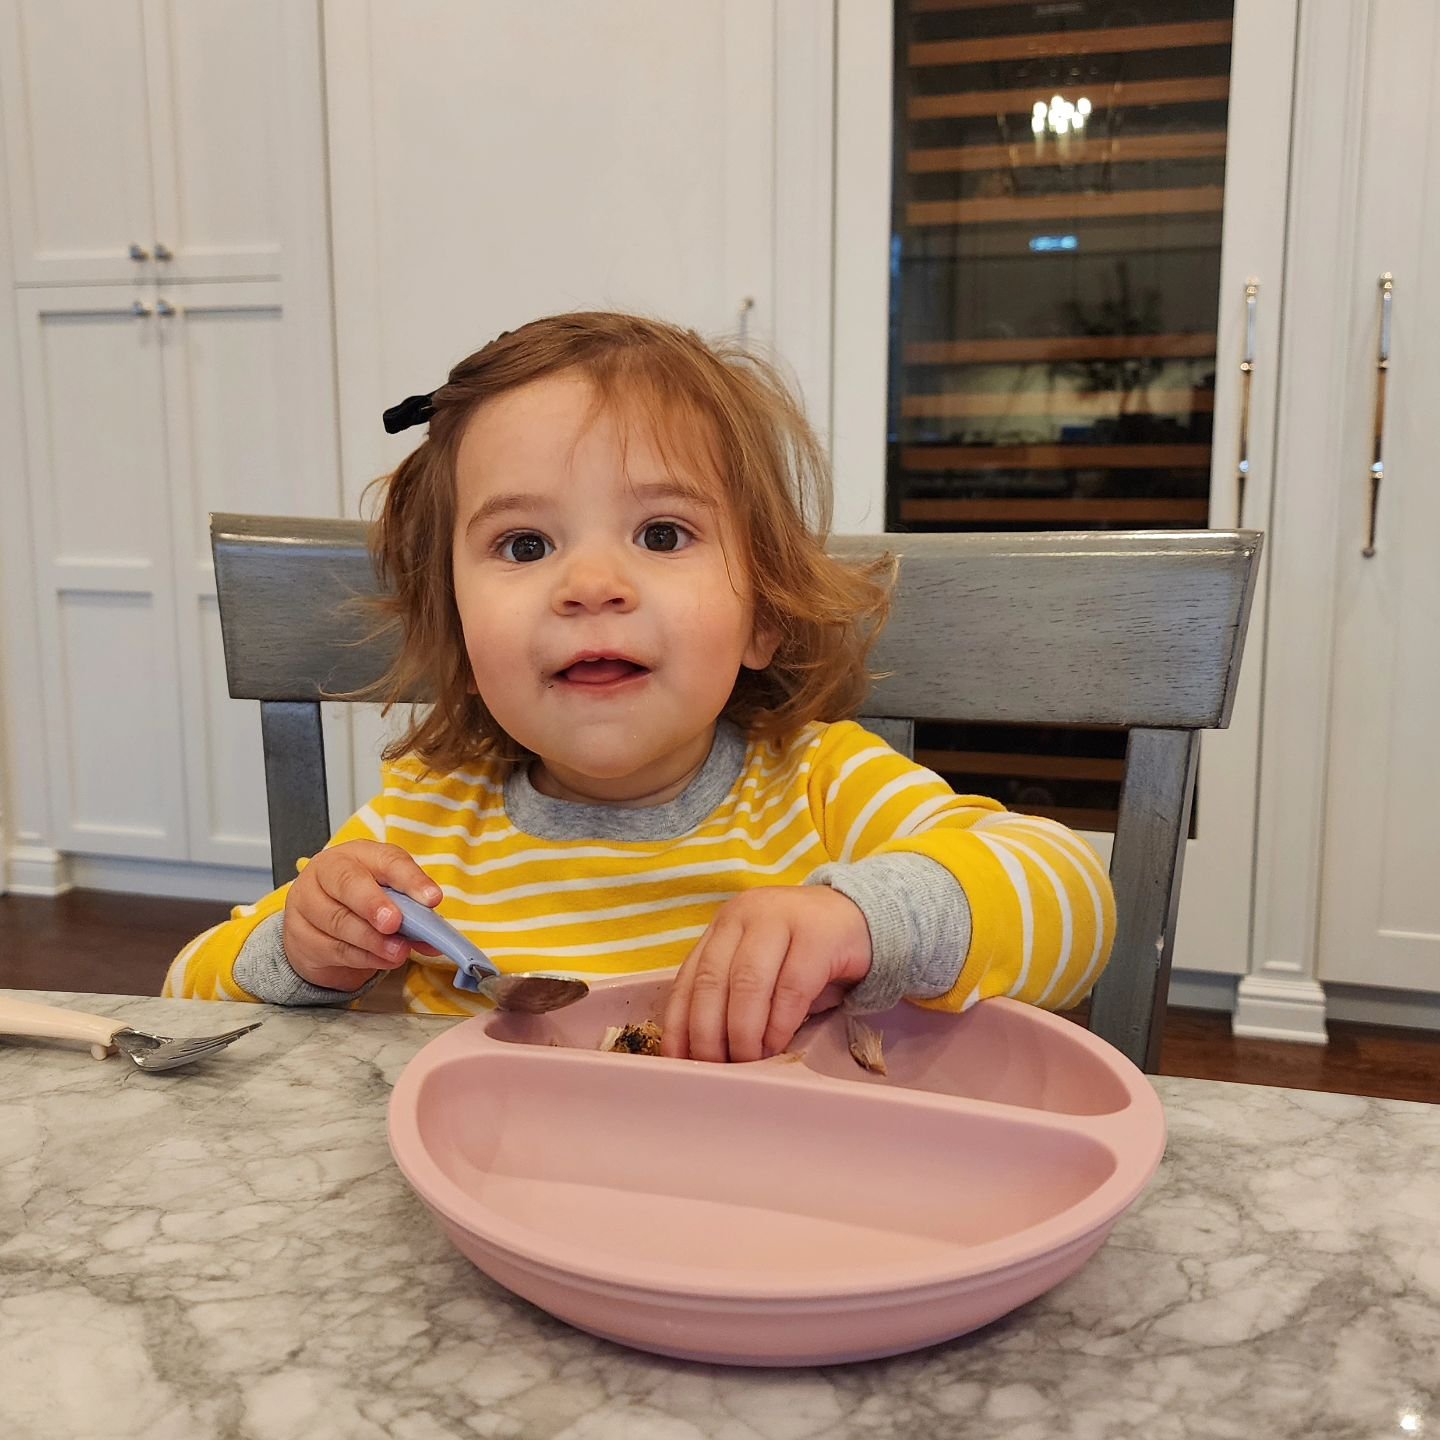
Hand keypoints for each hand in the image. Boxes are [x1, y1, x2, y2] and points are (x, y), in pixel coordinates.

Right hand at [282, 841, 442, 990]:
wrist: (318, 924)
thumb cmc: (360, 901)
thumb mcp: (389, 897)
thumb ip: (413, 913)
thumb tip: (434, 938)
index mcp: (358, 853)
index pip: (386, 859)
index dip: (410, 879)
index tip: (431, 898)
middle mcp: (327, 871)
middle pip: (348, 883)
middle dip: (374, 904)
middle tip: (395, 922)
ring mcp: (307, 902)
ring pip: (339, 921)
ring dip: (372, 940)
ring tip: (397, 951)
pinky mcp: (299, 935)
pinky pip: (332, 948)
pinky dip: (362, 958)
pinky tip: (381, 960)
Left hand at [661, 886, 872, 1062]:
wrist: (862, 918)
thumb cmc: (804, 953)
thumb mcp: (760, 965)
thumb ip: (731, 994)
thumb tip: (703, 1052)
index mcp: (725, 924)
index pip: (690, 976)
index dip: (679, 1023)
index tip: (678, 1060)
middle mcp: (745, 914)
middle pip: (713, 981)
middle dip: (708, 1033)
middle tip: (715, 1068)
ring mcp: (781, 919)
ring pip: (748, 984)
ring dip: (743, 1033)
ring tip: (747, 1062)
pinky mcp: (817, 935)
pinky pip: (790, 988)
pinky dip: (779, 1025)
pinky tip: (776, 1045)